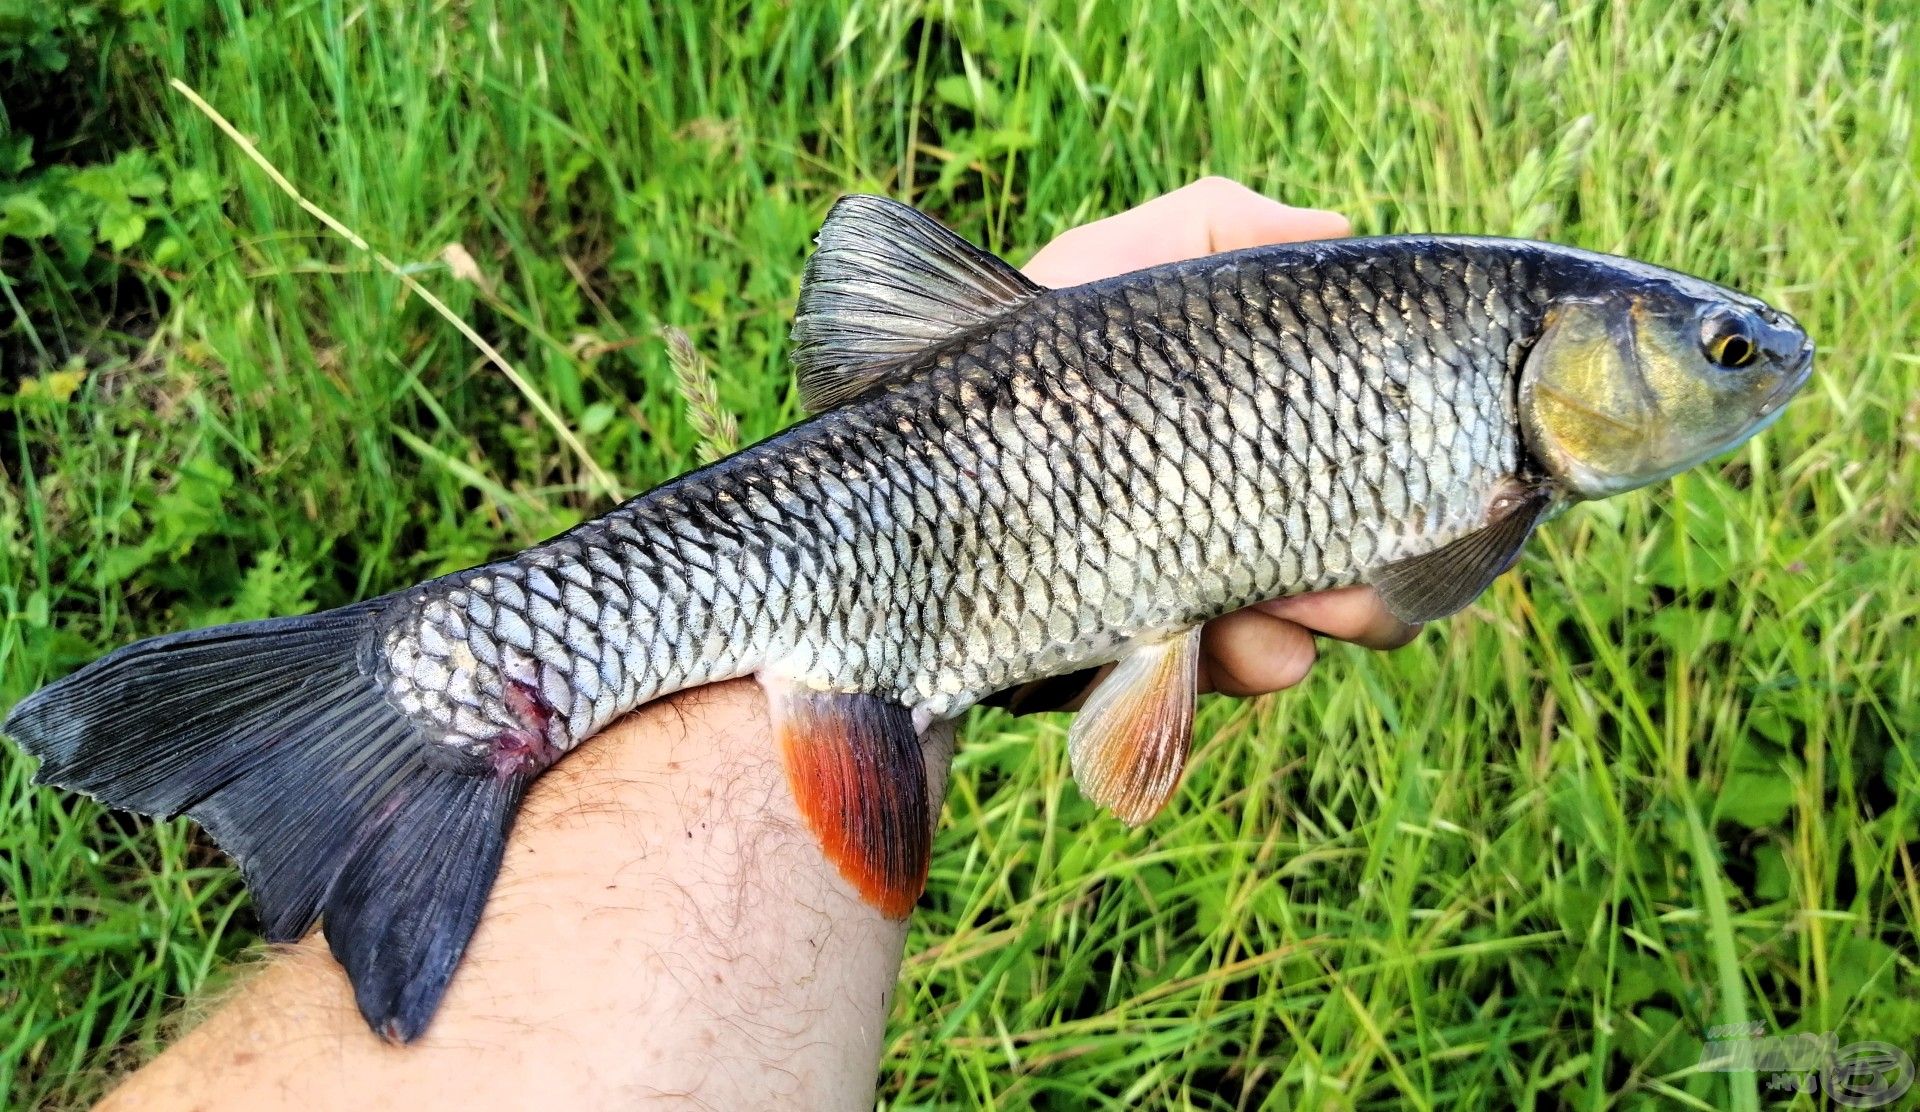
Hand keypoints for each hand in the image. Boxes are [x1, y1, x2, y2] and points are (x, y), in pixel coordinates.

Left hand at [1017, 177, 1419, 702]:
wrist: (867, 531)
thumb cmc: (978, 378)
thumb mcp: (1098, 269)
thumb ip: (1214, 230)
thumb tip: (1340, 230)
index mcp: (1225, 427)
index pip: (1347, 442)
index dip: (1402, 459)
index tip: (1444, 464)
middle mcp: (1212, 509)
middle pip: (1354, 543)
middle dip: (1380, 559)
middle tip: (1380, 571)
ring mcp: (1178, 593)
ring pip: (1314, 621)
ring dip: (1334, 618)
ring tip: (1316, 607)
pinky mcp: (1135, 669)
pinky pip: (1234, 679)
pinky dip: (1251, 664)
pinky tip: (1246, 646)